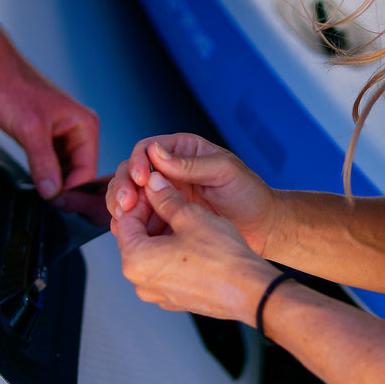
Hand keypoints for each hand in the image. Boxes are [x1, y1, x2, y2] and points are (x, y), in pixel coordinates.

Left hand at [0, 0, 99, 198]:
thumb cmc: (12, 87)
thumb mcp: (30, 129)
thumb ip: (43, 163)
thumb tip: (53, 193)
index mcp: (84, 124)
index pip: (87, 169)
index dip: (72, 190)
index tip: (54, 205)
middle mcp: (77, 129)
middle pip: (77, 171)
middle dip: (62, 187)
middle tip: (45, 203)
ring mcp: (60, 133)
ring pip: (62, 168)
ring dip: (51, 180)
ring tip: (38, 193)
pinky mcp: (44, 135)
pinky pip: (49, 161)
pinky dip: (42, 171)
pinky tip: (33, 181)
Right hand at [108, 133, 277, 254]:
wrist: (261, 226)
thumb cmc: (248, 193)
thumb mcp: (223, 172)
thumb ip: (190, 164)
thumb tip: (156, 153)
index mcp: (183, 151)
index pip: (148, 149)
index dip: (138, 162)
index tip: (140, 179)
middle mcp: (170, 171)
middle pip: (132, 172)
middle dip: (123, 186)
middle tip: (125, 204)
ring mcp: (166, 196)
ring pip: (132, 197)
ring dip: (123, 207)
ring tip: (125, 221)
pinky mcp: (166, 219)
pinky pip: (142, 220)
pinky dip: (133, 227)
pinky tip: (134, 235)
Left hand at [116, 170, 275, 323]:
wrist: (250, 290)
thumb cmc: (221, 258)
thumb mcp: (190, 216)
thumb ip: (165, 198)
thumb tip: (154, 185)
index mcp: (136, 261)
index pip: (124, 220)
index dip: (140, 198)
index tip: (154, 187)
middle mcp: (140, 282)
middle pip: (136, 238)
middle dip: (151, 215)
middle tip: (169, 196)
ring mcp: (158, 293)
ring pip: (152, 254)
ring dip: (163, 231)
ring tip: (185, 214)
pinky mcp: (175, 298)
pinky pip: (165, 269)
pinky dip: (173, 251)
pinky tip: (193, 237)